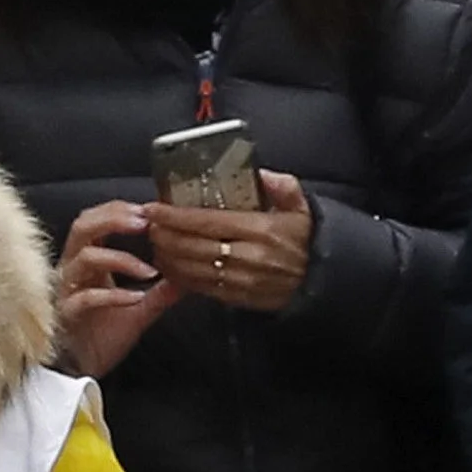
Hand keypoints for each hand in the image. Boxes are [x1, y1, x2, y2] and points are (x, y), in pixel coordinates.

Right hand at [51, 198, 174, 375]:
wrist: (77, 371)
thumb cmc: (100, 336)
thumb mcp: (138, 309)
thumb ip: (162, 291)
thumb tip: (191, 275)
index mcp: (87, 262)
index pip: (96, 221)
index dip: (119, 210)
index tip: (151, 209)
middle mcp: (73, 270)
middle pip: (82, 227)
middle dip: (113, 219)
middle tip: (146, 221)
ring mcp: (66, 291)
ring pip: (84, 258)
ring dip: (121, 259)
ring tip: (150, 269)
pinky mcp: (66, 315)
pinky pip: (85, 298)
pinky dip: (114, 295)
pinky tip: (137, 298)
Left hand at [150, 172, 313, 314]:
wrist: (321, 283)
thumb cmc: (306, 243)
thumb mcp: (302, 209)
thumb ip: (283, 187)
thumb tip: (261, 173)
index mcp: (262, 230)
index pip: (208, 221)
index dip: (175, 216)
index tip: (154, 209)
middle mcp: (250, 256)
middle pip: (193, 246)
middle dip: (165, 235)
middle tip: (149, 225)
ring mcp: (243, 281)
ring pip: (192, 269)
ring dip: (168, 257)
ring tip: (156, 244)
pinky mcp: (239, 298)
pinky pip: (201, 288)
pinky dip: (181, 277)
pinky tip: (171, 266)